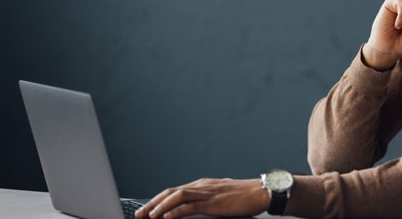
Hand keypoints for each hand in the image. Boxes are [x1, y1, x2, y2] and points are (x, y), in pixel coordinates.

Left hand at [135, 178, 268, 218]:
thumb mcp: (221, 197)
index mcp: (202, 185)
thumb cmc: (246, 196)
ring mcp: (207, 193)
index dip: (158, 200)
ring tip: (149, 216)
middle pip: (170, 192)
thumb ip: (207, 201)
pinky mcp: (213, 202)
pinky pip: (190, 206)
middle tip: (139, 213)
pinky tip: (167, 218)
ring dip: (160, 206)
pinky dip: (176, 211)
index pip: (174, 191)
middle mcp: (201, 186)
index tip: (147, 209)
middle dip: (152, 203)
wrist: (262, 192)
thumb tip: (195, 209)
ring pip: (176, 196)